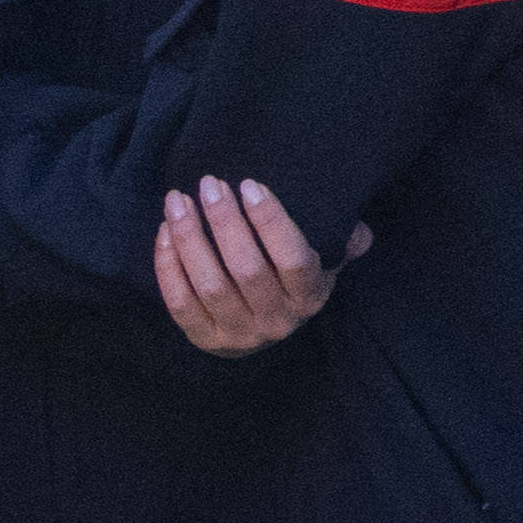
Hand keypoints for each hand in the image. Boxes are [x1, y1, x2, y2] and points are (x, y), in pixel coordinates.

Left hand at [149, 175, 352, 357]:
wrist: (262, 328)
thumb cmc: (291, 280)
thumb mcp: (324, 262)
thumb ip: (342, 242)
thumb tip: (356, 232)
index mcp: (310, 298)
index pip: (293, 260)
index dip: (271, 222)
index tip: (250, 185)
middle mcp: (277, 321)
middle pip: (247, 269)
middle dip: (225, 221)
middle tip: (211, 184)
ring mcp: (238, 333)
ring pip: (209, 284)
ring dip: (190, 237)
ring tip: (178, 200)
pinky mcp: (204, 339)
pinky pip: (180, 301)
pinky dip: (168, 265)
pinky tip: (166, 230)